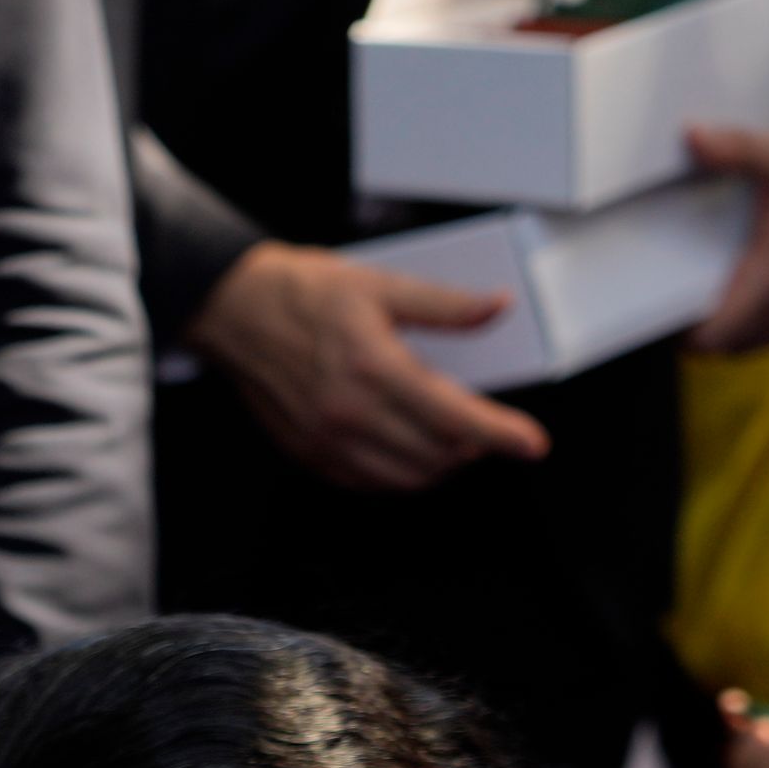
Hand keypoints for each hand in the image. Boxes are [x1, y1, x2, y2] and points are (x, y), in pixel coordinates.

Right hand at [187, 241, 549, 491]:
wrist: (235, 311)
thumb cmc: (303, 293)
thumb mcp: (381, 285)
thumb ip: (444, 305)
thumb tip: (495, 309)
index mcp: (373, 366)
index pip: (454, 416)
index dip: (501, 434)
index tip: (533, 445)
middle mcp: (349, 412)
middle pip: (436, 455)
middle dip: (472, 446)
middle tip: (482, 425)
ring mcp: (327, 440)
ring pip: (406, 478)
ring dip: (439, 464)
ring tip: (448, 437)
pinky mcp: (309, 454)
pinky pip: (369, 482)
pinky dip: (401, 474)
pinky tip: (407, 446)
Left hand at [687, 114, 768, 353]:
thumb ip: (734, 149)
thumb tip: (693, 136)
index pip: (716, 338)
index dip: (686, 334)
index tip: (668, 314)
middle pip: (732, 344)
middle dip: (706, 329)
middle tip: (684, 298)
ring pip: (758, 341)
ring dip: (735, 325)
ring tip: (716, 292)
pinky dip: (763, 319)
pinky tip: (752, 287)